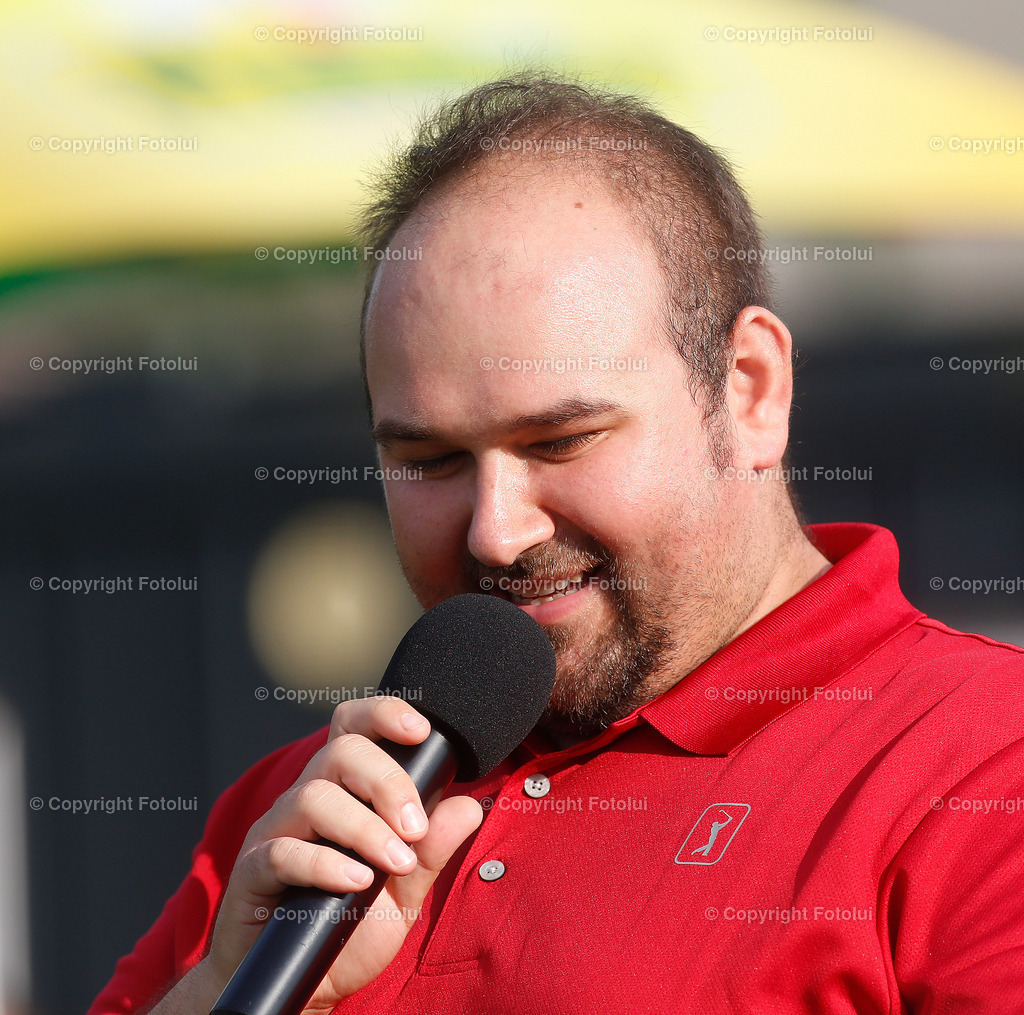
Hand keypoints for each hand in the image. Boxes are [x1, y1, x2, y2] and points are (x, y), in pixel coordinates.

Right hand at [163, 696, 482, 1013]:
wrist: (308, 987)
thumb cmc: (352, 926)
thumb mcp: (406, 889)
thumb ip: (434, 848)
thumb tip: (470, 806)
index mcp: (343, 789)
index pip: (354, 727)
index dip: (383, 715)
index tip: (421, 730)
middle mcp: (307, 798)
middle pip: (340, 752)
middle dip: (387, 782)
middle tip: (415, 828)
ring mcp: (276, 830)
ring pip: (314, 797)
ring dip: (364, 828)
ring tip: (396, 862)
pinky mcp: (254, 870)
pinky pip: (284, 852)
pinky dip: (326, 863)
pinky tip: (357, 882)